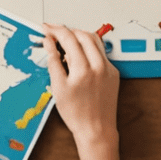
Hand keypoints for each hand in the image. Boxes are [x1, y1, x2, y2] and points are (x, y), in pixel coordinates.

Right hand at [42, 24, 120, 159]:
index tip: (46, 29)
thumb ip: (53, 61)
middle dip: (67, 30)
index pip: (68, 37)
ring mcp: (109, 69)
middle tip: (54, 33)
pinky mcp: (114, 73)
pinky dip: (89, 47)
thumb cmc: (77, 113)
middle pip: (83, 34)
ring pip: (95, 40)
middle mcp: (99, 65)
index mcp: (83, 68)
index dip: (55, 30)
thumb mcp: (58, 87)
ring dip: (79, 36)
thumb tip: (48, 43)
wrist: (96, 130)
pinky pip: (101, 52)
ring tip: (66, 41)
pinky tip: (79, 55)